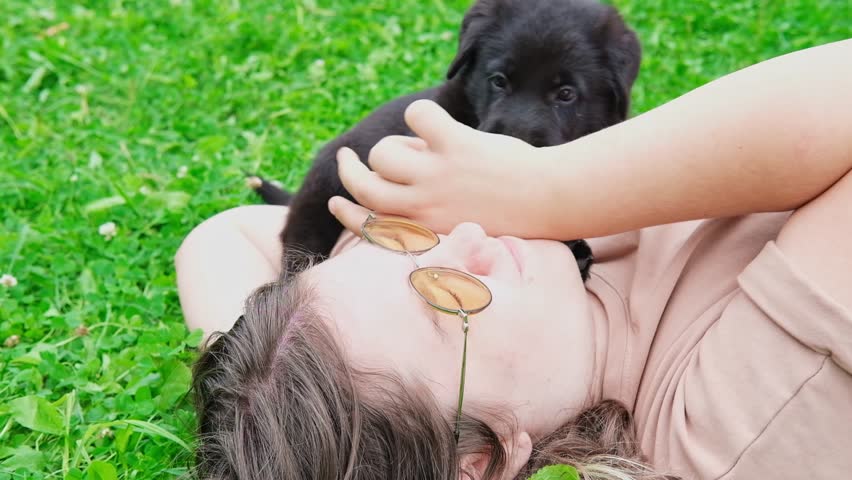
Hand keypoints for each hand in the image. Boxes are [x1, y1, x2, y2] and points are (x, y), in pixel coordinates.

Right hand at [329, 99, 545, 235]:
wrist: (548, 201)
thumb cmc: (508, 216)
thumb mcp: (460, 229)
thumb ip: (429, 217)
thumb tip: (401, 190)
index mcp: (423, 230)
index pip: (367, 225)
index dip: (346, 212)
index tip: (337, 200)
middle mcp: (422, 207)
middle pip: (363, 185)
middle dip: (350, 168)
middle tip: (351, 156)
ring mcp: (436, 176)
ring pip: (383, 153)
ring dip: (396, 143)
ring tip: (415, 143)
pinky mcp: (453, 146)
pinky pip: (418, 116)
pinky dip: (422, 114)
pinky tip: (439, 124)